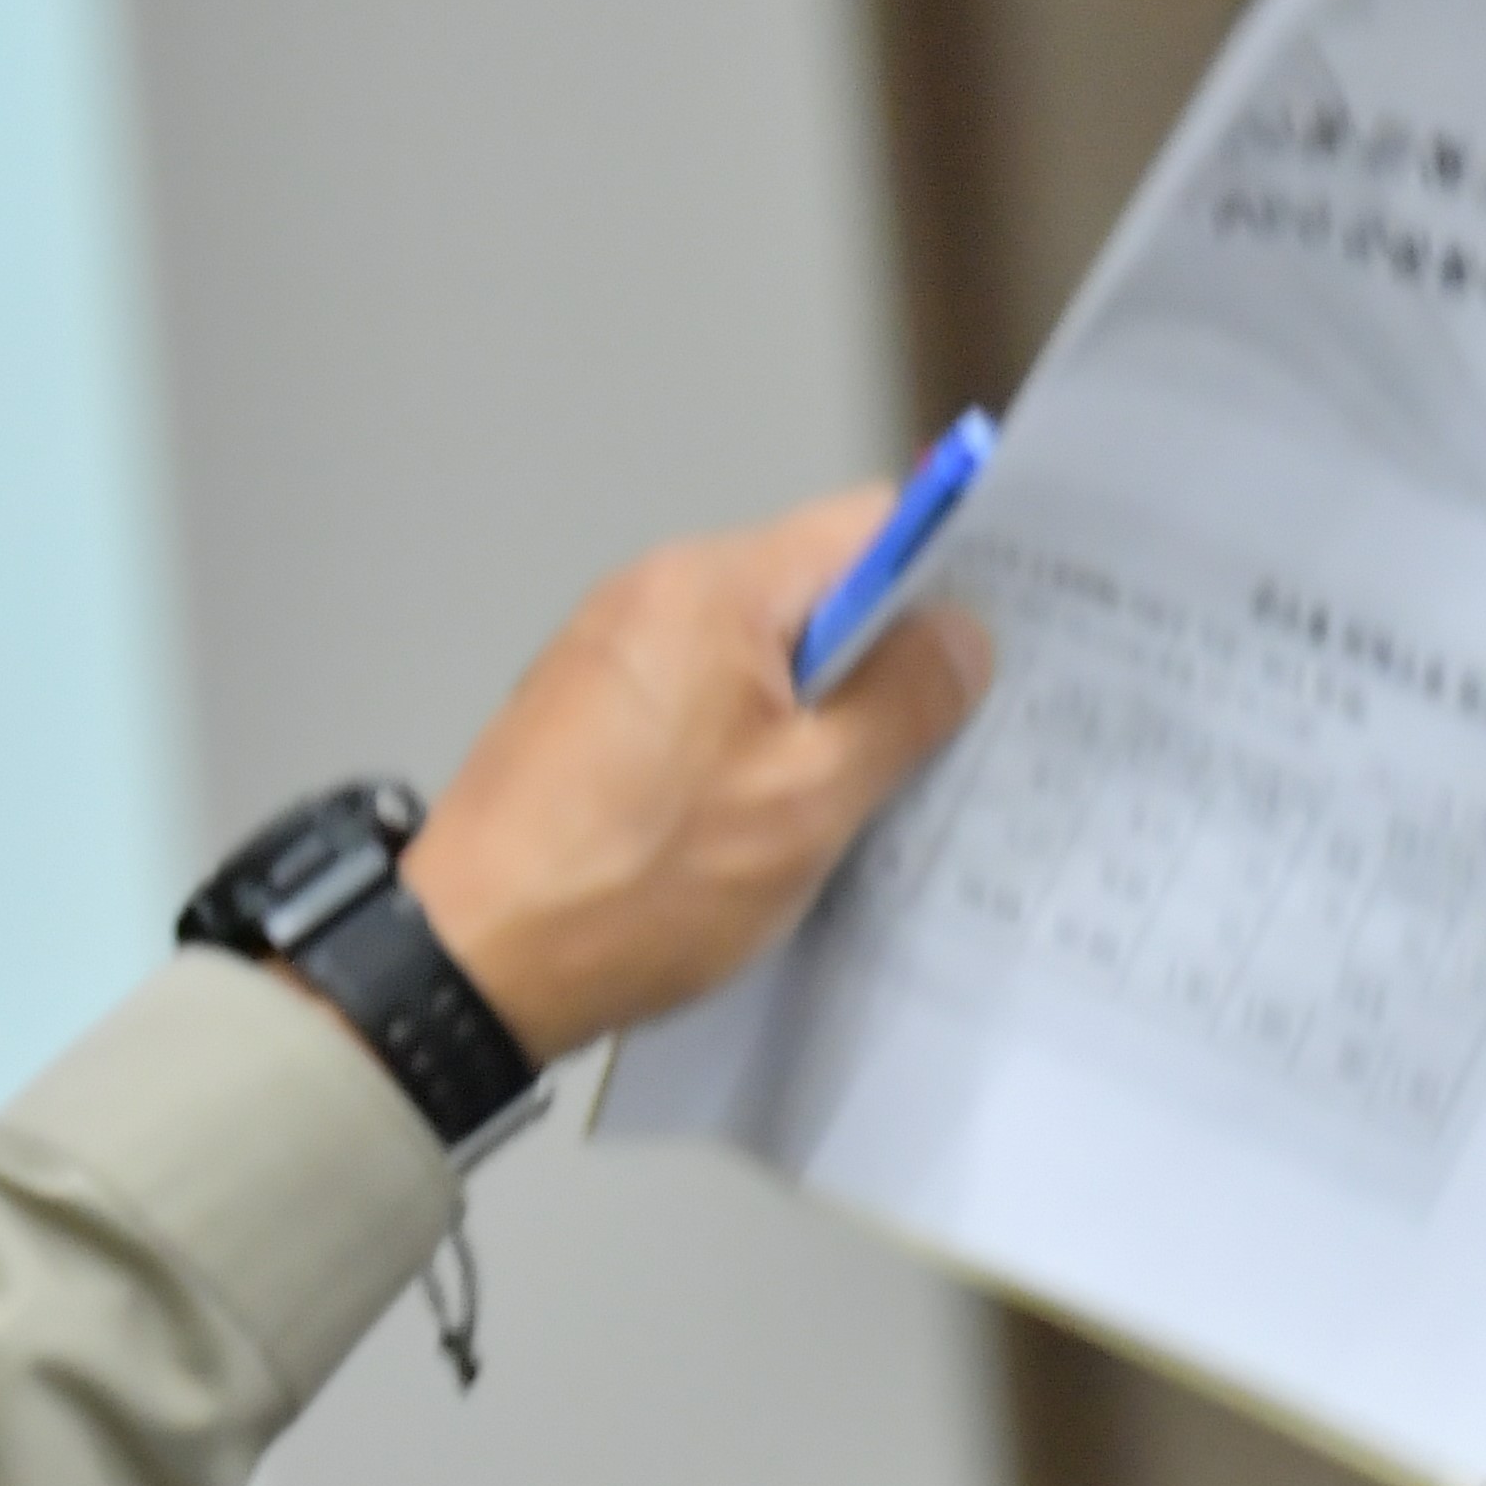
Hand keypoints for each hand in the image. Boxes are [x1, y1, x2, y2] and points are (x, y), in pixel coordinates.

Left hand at [394, 482, 994, 1057]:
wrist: (469, 959)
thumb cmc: (639, 878)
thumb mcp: (808, 797)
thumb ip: (901, 702)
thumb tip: (962, 632)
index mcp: (710, 587)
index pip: (867, 525)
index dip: (952, 571)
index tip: (1015, 631)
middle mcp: (652, 595)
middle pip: (815, 590)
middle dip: (893, 653)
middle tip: (966, 729)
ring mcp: (611, 656)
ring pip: (762, 654)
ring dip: (825, 710)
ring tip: (885, 787)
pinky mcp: (587, 717)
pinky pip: (705, 700)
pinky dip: (757, 741)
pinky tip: (787, 813)